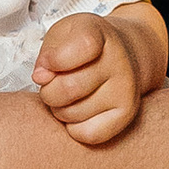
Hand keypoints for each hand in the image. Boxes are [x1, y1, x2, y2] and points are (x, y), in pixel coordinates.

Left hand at [35, 12, 143, 147]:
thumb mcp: (62, 34)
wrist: (124, 54)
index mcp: (99, 35)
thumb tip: (41, 78)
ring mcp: (126, 90)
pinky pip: (87, 134)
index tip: (49, 62)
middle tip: (53, 85)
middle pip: (68, 89)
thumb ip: (47, 53)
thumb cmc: (83, 46)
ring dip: (60, 109)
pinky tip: (80, 110)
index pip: (79, 48)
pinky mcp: (127, 114)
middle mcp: (119, 62)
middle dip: (49, 91)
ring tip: (70, 96)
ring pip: (72, 114)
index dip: (53, 60)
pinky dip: (74, 127)